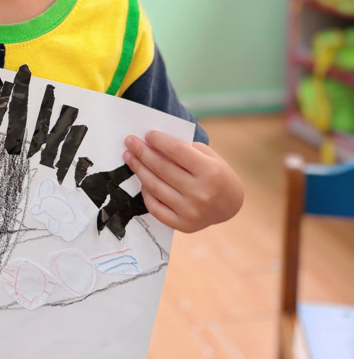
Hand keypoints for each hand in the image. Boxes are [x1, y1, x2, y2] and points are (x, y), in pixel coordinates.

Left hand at [123, 130, 242, 232]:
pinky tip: (141, 180)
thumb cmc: (216, 174)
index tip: (147, 134)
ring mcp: (191, 211)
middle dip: (142, 152)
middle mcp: (200, 193)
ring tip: (129, 157)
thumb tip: (153, 143)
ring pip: (155, 187)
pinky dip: (146, 193)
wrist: (230, 205)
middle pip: (162, 168)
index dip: (158, 140)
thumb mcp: (208, 156)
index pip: (176, 150)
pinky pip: (155, 208)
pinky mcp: (183, 225)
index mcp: (210, 171)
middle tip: (129, 141)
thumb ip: (184, 149)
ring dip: (139, 169)